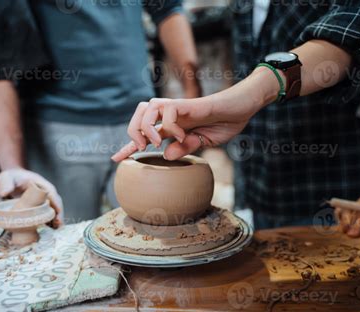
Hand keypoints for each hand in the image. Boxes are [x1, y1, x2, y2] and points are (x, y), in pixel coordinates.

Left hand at [0, 168, 62, 227]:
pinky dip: (48, 223)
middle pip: (56, 204)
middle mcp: (45, 193)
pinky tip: (49, 230)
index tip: (58, 213)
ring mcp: (43, 201)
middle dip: (58, 215)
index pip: (52, 194)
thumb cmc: (11, 177)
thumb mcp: (7, 178)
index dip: (56, 204)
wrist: (11, 180)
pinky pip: (45, 216)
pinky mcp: (38, 208)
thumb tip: (4, 193)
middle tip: (58, 226)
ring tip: (56, 231)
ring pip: (52, 211)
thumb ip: (5, 183)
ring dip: (55, 221)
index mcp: (42, 185)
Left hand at [111, 67, 279, 161]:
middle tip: (140, 148)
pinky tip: (184, 135)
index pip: (145, 135)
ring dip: (146, 127)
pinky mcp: (189, 104)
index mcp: (173, 126)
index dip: (128, 147)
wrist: (243, 108)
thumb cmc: (225, 123)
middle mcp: (172, 115)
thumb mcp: (204, 142)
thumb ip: (186, 147)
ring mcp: (179, 108)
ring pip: (147, 107)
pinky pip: (170, 111)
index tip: (116, 159)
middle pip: (139, 113)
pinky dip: (172, 125)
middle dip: (132, 131)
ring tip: (156, 142)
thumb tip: (165, 155)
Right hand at [335, 194, 359, 236]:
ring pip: (346, 210)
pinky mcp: (346, 209)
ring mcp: (353, 204)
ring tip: (345, 231)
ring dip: (345, 222)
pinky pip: (339, 212)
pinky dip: (339, 219)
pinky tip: (342, 228)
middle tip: (354, 234)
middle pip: (357, 209)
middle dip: (356, 222)